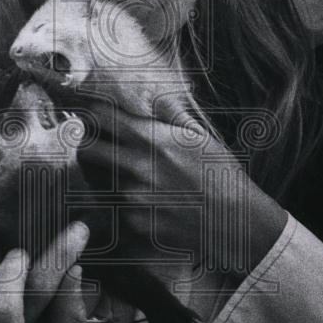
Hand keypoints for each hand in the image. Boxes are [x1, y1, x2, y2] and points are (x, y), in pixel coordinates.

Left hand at [77, 97, 286, 279]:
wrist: (236, 222)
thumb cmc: (221, 175)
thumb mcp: (197, 136)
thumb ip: (166, 117)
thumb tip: (144, 97)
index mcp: (152, 140)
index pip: (100, 117)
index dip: (92, 115)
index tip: (93, 118)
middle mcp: (136, 168)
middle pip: (86, 149)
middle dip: (87, 145)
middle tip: (95, 146)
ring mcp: (132, 198)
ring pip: (96, 181)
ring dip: (102, 176)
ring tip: (125, 177)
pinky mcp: (133, 225)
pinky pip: (113, 209)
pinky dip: (119, 205)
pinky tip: (141, 203)